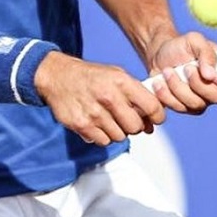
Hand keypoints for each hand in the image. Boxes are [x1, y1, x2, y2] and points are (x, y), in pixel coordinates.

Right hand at [34, 51, 164, 145]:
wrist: (58, 76)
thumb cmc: (92, 77)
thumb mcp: (117, 75)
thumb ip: (136, 95)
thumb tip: (152, 123)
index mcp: (121, 82)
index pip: (151, 106)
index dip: (157, 117)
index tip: (154, 119)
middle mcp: (109, 97)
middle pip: (135, 127)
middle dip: (134, 126)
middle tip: (126, 119)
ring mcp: (94, 112)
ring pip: (119, 136)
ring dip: (117, 131)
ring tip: (108, 119)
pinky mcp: (81, 124)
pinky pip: (102, 141)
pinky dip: (102, 136)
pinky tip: (96, 123)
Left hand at [145, 31, 216, 114]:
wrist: (159, 54)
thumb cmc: (182, 46)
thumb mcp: (194, 40)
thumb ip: (206, 53)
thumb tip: (210, 74)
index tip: (215, 75)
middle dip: (198, 83)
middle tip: (186, 68)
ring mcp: (202, 101)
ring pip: (196, 104)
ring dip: (178, 86)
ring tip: (167, 71)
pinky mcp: (185, 108)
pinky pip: (179, 108)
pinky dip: (167, 94)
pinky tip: (160, 82)